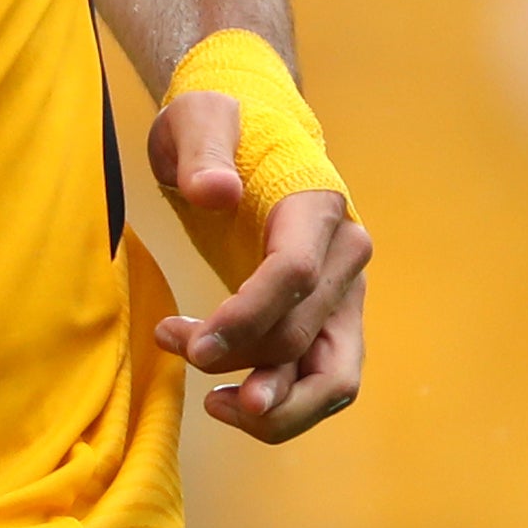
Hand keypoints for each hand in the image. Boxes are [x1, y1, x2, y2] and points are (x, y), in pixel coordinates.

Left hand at [146, 89, 368, 441]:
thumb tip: (215, 191)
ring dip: (275, 409)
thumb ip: (204, 151)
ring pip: (331, 380)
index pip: (295, 275)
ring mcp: (344, 297)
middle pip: (308, 337)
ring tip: (213, 404)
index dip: (246, 318)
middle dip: (241, 360)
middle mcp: (346, 258)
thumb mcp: (199, 118)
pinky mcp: (329, 324)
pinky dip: (277, 402)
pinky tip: (224, 396)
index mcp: (318, 207)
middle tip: (182, 353)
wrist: (250, 135)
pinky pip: (316, 382)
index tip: (194, 344)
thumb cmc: (223, 127)